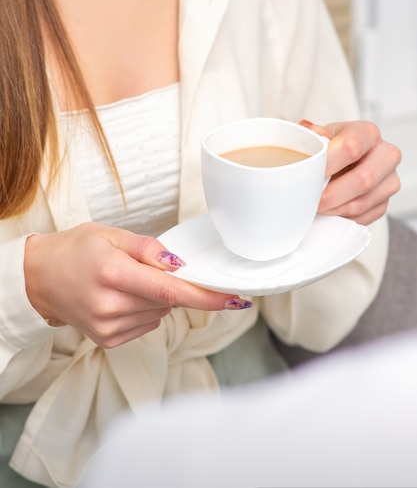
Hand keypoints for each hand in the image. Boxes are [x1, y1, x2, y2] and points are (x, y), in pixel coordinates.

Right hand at [24, 223, 251, 347]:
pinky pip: (147, 325)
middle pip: (168, 301)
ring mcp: (108, 327)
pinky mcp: (108, 340)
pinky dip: (145, 310)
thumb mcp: (111, 235)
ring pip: (160, 313)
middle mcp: (110, 305)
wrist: (39, 278)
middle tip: (148, 268)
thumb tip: (180, 264)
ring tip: (125, 281)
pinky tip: (123, 297)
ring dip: (157, 298)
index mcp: (113, 273)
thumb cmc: (75, 250)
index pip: (171, 291)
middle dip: (172, 285)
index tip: (235, 299)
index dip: (207, 297)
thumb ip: (149, 249)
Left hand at [300, 120, 400, 224]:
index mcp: (368, 133)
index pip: (351, 147)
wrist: (346, 161)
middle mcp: (386, 155)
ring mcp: (389, 181)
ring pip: (361, 203)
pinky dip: (341, 217)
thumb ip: (315, 134)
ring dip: (333, 209)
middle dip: (331, 194)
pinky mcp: (384, 203)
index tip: (310, 174)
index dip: (328, 164)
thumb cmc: (334, 147)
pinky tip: (329, 210)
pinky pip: (362, 217)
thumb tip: (308, 129)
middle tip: (312, 198)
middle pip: (364, 179)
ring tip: (316, 205)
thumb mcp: (322, 135)